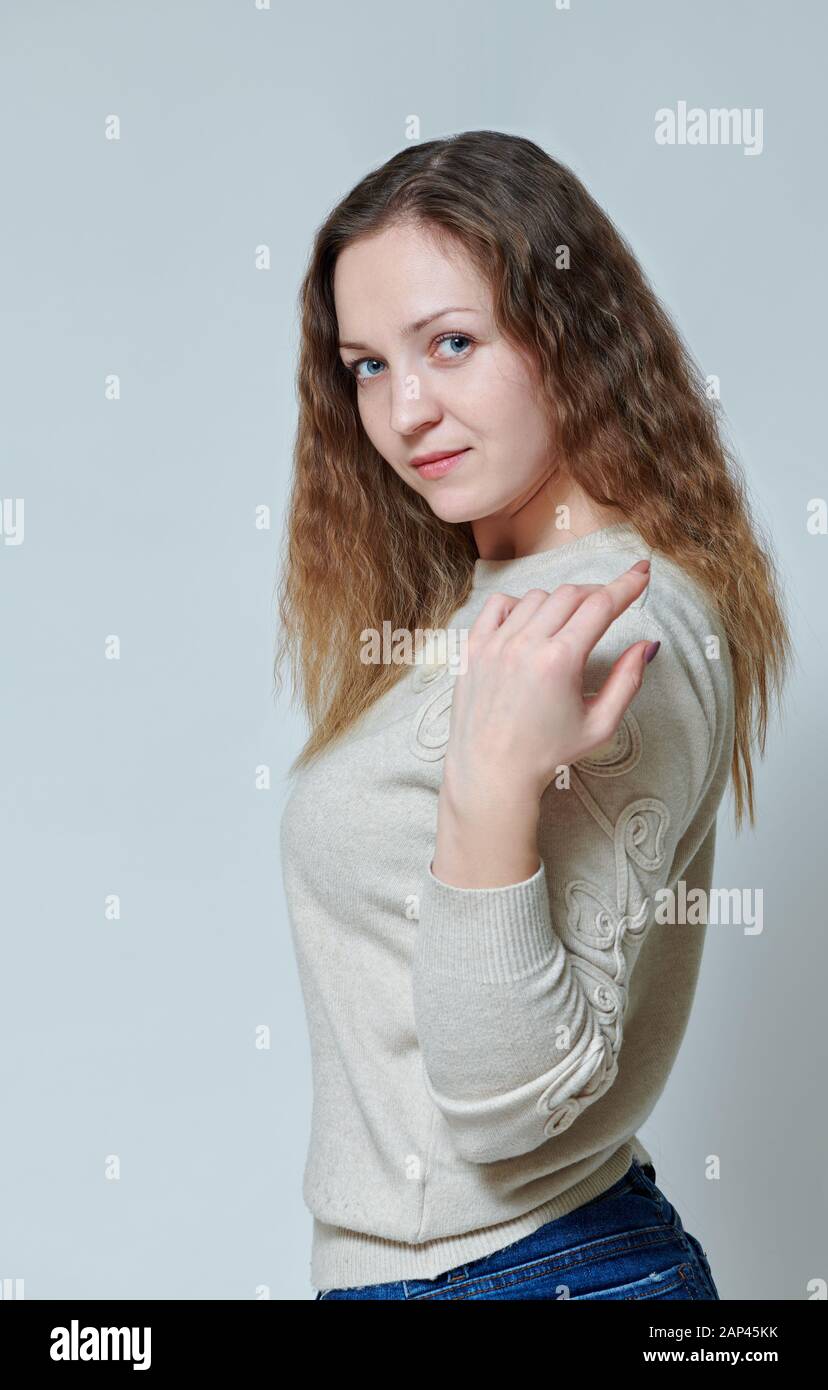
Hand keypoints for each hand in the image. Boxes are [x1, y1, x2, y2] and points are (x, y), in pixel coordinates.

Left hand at [441, 559, 657, 814]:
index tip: (642, 571)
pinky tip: (528, 625)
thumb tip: (646, 644)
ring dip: (559, 603)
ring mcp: (495, 643)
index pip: (601, 605)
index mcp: (560, 661)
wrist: (491, 771)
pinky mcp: (473, 647)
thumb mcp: (600, 725)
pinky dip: (519, 606)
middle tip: (607, 605)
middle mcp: (525, 644)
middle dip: (596, 594)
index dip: (627, 584)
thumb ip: (627, 681)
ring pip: (537, 597)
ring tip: (567, 627)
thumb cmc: (548, 752)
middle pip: (571, 594)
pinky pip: (500, 605)